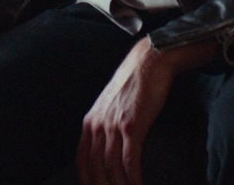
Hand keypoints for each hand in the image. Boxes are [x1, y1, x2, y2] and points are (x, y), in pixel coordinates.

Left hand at [77, 38, 215, 184]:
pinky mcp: (132, 126)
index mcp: (90, 121)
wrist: (150, 61)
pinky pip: (129, 161)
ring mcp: (113, 126)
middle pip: (95, 169)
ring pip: (112, 168)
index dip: (88, 180)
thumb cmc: (135, 83)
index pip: (82, 161)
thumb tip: (108, 146)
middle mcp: (98, 125)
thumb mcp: (111, 105)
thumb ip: (106, 124)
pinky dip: (133, 178)